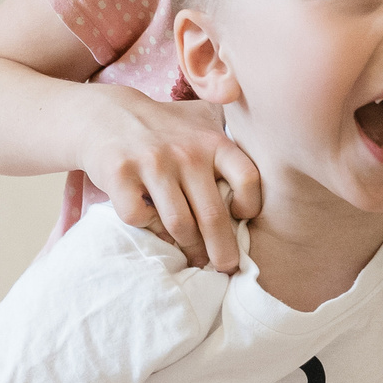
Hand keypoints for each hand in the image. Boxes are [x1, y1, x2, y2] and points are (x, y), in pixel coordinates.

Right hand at [78, 89, 260, 272]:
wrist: (103, 114)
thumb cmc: (164, 126)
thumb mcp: (203, 117)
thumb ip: (235, 129)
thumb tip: (279, 149)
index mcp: (212, 141)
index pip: (248, 179)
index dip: (250, 205)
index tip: (242, 217)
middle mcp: (186, 152)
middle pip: (213, 217)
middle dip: (222, 252)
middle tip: (225, 268)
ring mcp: (152, 163)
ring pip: (180, 225)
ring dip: (188, 249)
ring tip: (193, 258)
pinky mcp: (120, 174)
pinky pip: (141, 219)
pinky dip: (149, 231)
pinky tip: (154, 228)